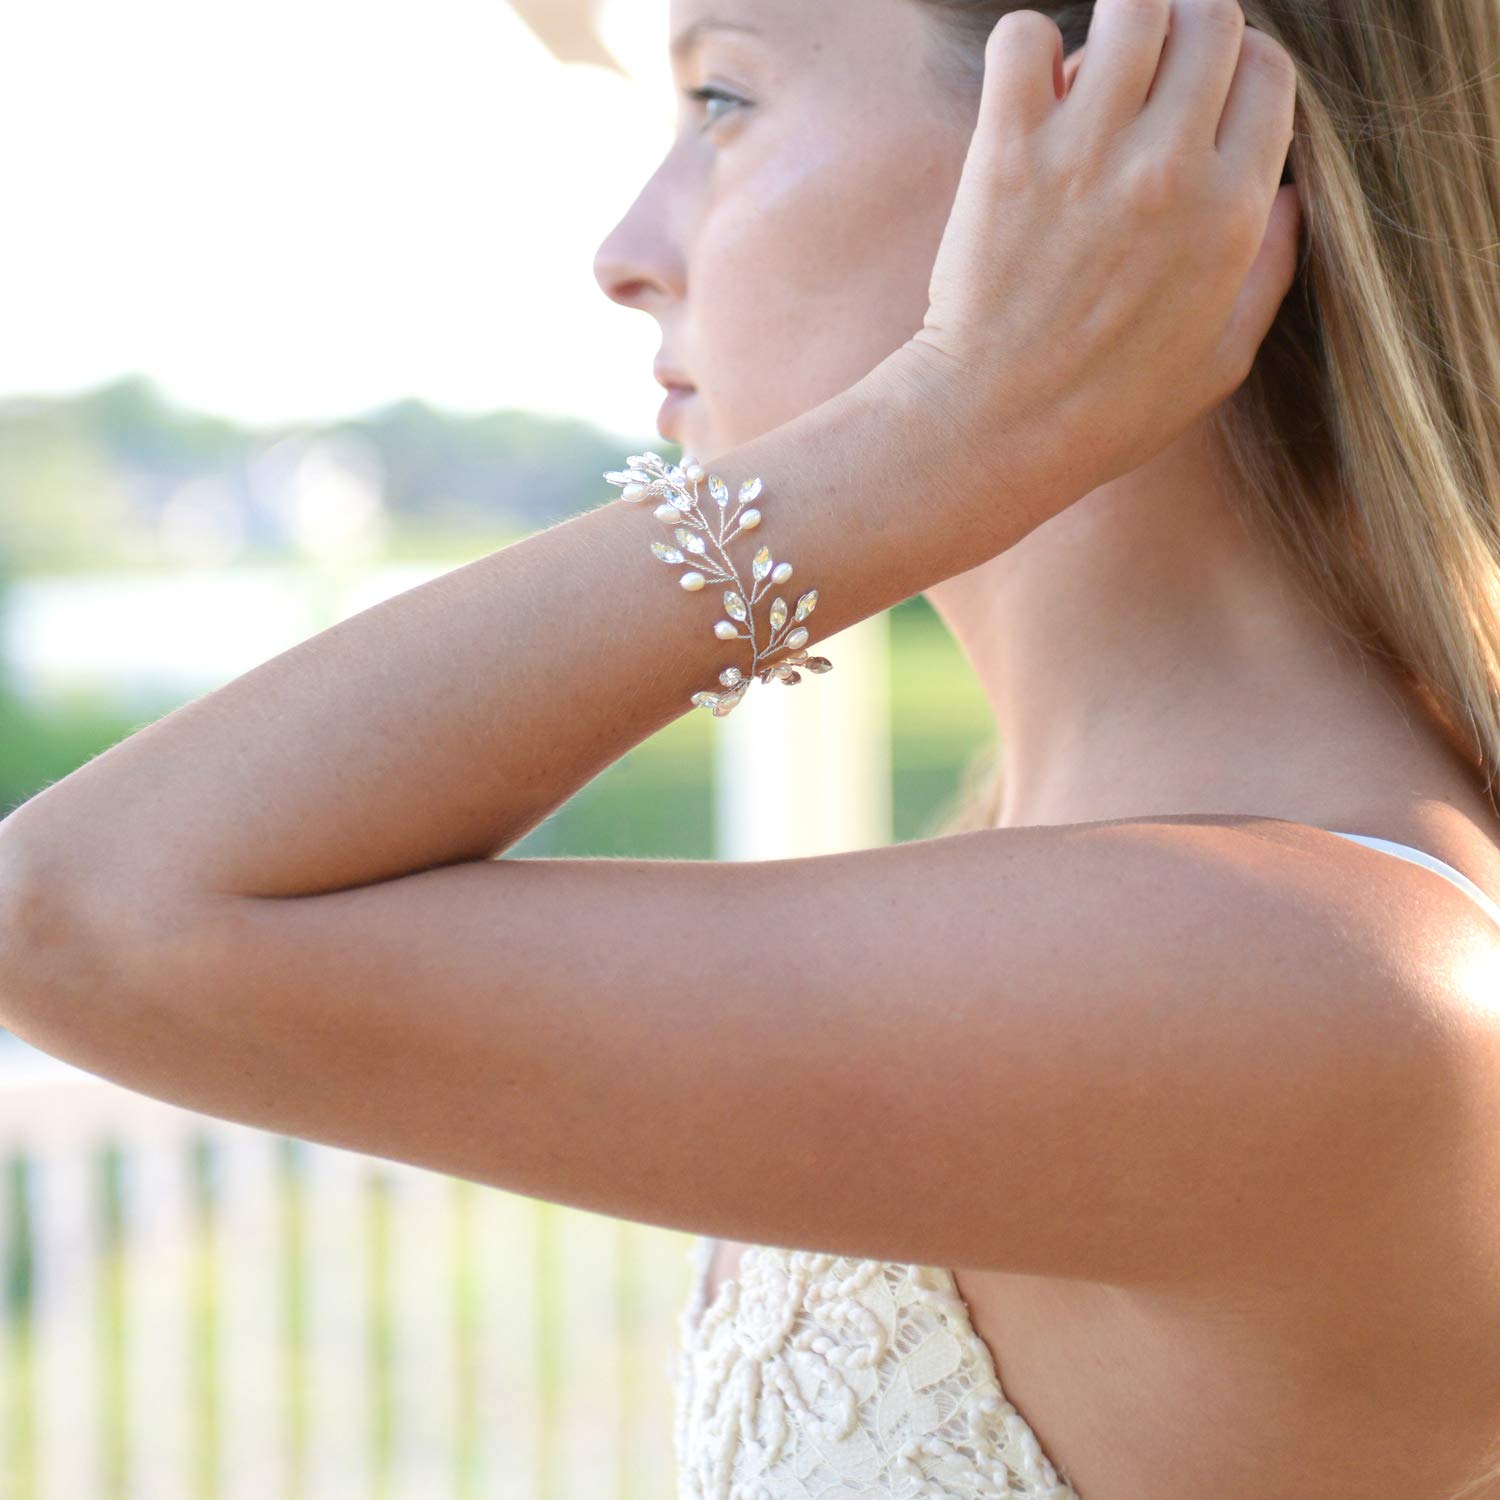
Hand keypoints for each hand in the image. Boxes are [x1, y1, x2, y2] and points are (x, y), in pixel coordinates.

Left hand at [892, 0, 1301, 537]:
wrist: (995, 428)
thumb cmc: (1106, 411)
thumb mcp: (1221, 361)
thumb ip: (1268, 271)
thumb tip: (1286, 196)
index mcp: (1231, 211)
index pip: (1268, 71)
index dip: (1237, 75)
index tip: (1200, 106)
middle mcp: (1169, 168)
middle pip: (1210, 19)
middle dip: (1183, 38)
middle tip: (1145, 85)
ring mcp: (1086, 152)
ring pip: (1131, 7)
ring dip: (1114, 29)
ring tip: (1088, 82)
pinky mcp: (1007, 151)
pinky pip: (1024, 38)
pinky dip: (1026, 50)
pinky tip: (1025, 97)